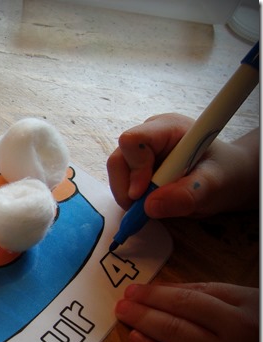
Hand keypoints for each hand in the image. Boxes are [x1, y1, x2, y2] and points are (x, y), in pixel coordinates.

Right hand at [107, 113, 258, 217]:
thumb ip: (186, 195)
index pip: (133, 141)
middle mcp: (149, 135)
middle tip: (143, 208)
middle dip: (125, 187)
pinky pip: (121, 181)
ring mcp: (140, 150)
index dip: (134, 169)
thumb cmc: (225, 174)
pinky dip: (130, 198)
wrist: (227, 177)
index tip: (143, 194)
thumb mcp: (213, 186)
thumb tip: (149, 207)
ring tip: (151, 207)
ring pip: (117, 172)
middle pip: (118, 159)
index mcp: (169, 128)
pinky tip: (149, 203)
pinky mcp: (136, 165)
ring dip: (127, 195)